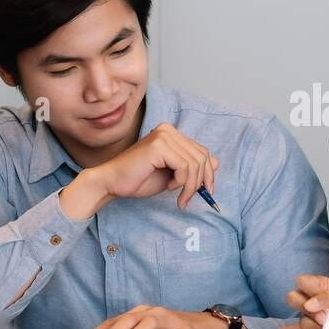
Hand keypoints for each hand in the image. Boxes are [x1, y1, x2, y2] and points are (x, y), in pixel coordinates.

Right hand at [63, 122, 219, 217]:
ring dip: (191, 186)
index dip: (208, 173)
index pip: (202, 151)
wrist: (112, 183)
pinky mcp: (158, 146)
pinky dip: (182, 182)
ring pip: (195, 164)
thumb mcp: (172, 174)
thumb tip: (217, 163)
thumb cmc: (138, 179)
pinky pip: (184, 167)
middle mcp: (168, 130)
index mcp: (171, 134)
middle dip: (202, 181)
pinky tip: (169, 187)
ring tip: (180, 197)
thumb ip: (191, 167)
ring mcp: (163, 136)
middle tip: (191, 198)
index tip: (207, 191)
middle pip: (202, 156)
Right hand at [270, 274, 328, 328]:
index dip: (306, 290)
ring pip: (302, 320)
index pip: (302, 281)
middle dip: (309, 310)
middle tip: (325, 317)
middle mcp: (313, 300)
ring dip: (322, 327)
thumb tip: (310, 303)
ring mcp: (311, 316)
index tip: (316, 300)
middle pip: (292, 298)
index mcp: (322, 286)